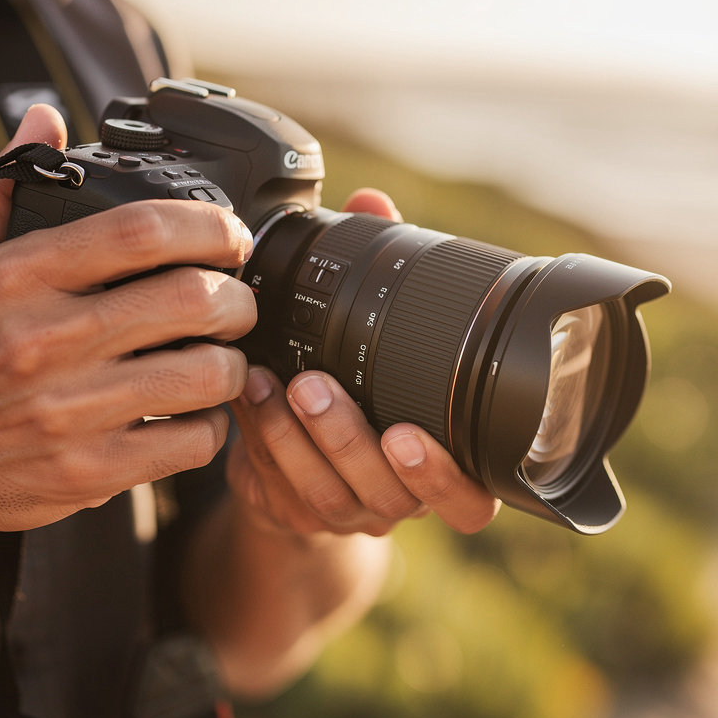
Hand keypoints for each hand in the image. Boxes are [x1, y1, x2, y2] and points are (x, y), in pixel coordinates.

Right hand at [0, 105, 256, 552]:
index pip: (140, 230)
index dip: (209, 226)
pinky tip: (194, 414)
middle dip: (238, 298)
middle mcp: (47, 340)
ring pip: (206, 375)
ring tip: (219, 358)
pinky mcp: (89, 471)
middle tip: (236, 302)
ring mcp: (70, 411)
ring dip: (232, 364)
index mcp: (20, 279)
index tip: (230, 236)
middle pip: (194, 299)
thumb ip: (5, 190)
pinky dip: (211, 426)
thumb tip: (45, 119)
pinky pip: (191, 443)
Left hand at [226, 188, 500, 538]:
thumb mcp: (379, 335)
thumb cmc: (361, 386)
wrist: (310, 456)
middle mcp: (401, 497)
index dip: (446, 476)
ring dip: (294, 438)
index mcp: (444, 465)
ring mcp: (348, 513)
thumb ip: (383, 273)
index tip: (408, 435)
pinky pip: (280, 490)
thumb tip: (372, 202)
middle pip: (391, 494)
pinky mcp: (296, 514)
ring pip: (329, 496)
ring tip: (270, 385)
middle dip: (349, 440)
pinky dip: (260, 441)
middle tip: (314, 388)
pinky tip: (247, 399)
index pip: (471, 499)